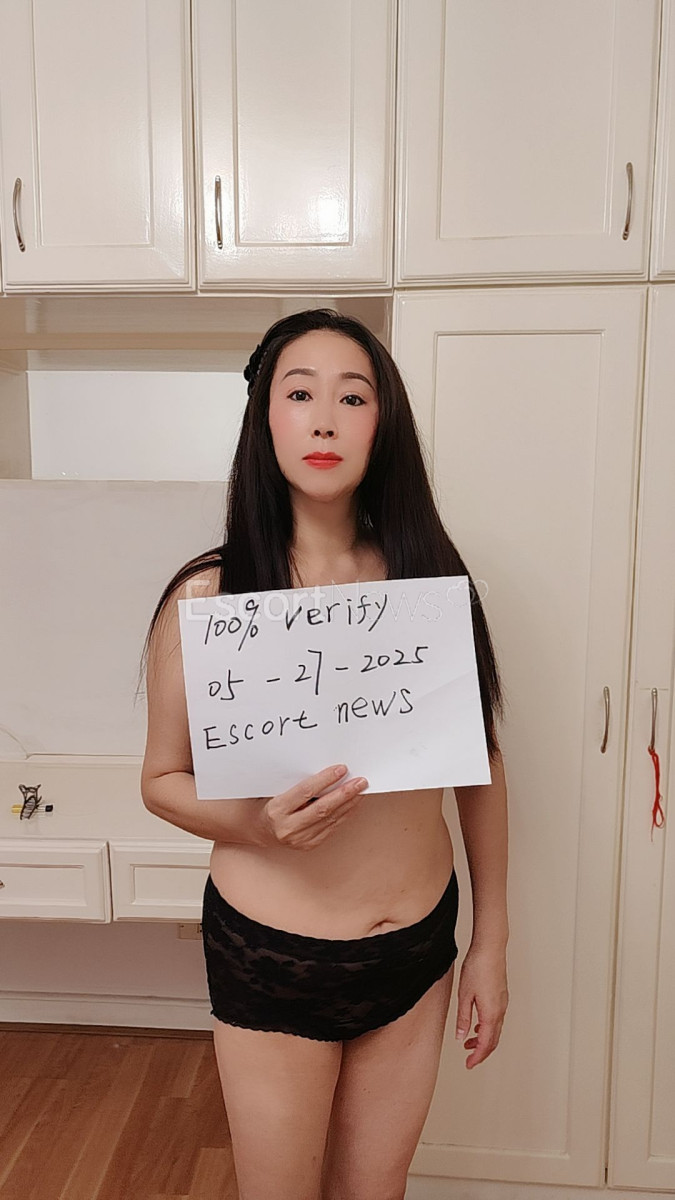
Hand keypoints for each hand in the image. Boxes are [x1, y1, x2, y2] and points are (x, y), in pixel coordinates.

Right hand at [256, 764, 367, 850]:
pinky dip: (344, 815)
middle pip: (322, 808)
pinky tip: (352, 805)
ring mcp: (299, 839)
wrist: (259, 829)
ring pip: (330, 819)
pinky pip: (330, 828)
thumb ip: (298, 784)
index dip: (325, 779)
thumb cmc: (268, 804)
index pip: (305, 792)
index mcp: (277, 810)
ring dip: (348, 804)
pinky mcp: (308, 845)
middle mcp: (288, 828)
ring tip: (360, 791)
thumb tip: (329, 773)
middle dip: (344, 793)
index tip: (341, 769)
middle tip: (360, 782)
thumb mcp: (276, 790)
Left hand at [454, 944, 508, 1067]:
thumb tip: (461, 1037)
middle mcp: (500, 1011)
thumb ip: (463, 1018)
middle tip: (469, 1059)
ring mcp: (503, 1003)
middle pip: (493, 1040)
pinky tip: (478, 1024)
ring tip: (469, 1042)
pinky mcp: (502, 996)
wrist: (490, 948)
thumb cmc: (477, 968)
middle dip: (481, 1052)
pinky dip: (488, 1028)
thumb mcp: (464, 995)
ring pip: (496, 1030)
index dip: (477, 1057)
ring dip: (484, 1040)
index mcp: (491, 1014)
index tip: (469, 1064)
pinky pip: (497, 1019)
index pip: (486, 1044)